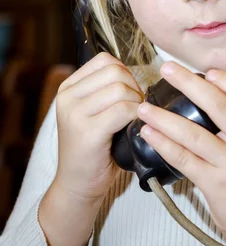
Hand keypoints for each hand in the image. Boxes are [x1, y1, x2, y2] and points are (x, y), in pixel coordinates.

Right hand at [53, 52, 143, 201]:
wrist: (77, 185)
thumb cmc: (94, 147)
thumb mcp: (93, 111)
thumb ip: (107, 89)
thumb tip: (139, 73)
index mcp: (68, 87)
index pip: (105, 60)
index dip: (125, 73)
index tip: (128, 94)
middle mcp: (67, 97)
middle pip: (116, 72)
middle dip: (134, 88)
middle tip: (134, 110)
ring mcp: (74, 114)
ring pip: (121, 89)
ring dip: (137, 103)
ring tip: (132, 120)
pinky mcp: (87, 132)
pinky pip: (123, 110)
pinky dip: (136, 117)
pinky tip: (133, 128)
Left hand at [137, 62, 225, 245]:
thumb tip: (206, 99)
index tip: (208, 71)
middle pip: (221, 107)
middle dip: (190, 84)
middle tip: (167, 68)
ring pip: (195, 134)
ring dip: (165, 118)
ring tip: (144, 107)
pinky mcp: (217, 186)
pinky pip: (185, 160)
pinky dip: (164, 144)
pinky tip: (149, 134)